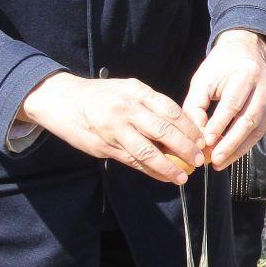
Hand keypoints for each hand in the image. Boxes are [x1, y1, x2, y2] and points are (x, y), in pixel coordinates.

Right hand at [19, 72, 205, 183]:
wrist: (63, 100)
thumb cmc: (102, 96)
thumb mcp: (128, 89)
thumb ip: (151, 104)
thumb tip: (181, 125)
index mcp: (137, 92)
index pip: (172, 111)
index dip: (190, 128)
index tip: (202, 140)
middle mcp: (127, 109)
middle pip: (164, 131)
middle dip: (185, 148)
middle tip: (198, 160)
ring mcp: (115, 129)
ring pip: (148, 151)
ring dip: (169, 166)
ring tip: (183, 176)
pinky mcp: (105, 146)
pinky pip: (132, 161)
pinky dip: (151, 171)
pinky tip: (164, 177)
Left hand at [183, 29, 265, 168]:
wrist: (245, 49)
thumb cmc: (220, 66)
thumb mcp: (202, 80)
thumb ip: (195, 107)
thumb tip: (197, 137)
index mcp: (245, 73)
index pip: (231, 104)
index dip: (218, 125)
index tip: (205, 143)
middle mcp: (263, 85)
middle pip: (248, 119)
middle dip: (230, 143)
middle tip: (214, 160)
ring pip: (257, 128)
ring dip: (238, 148)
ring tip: (221, 162)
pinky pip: (260, 130)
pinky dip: (245, 144)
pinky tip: (232, 154)